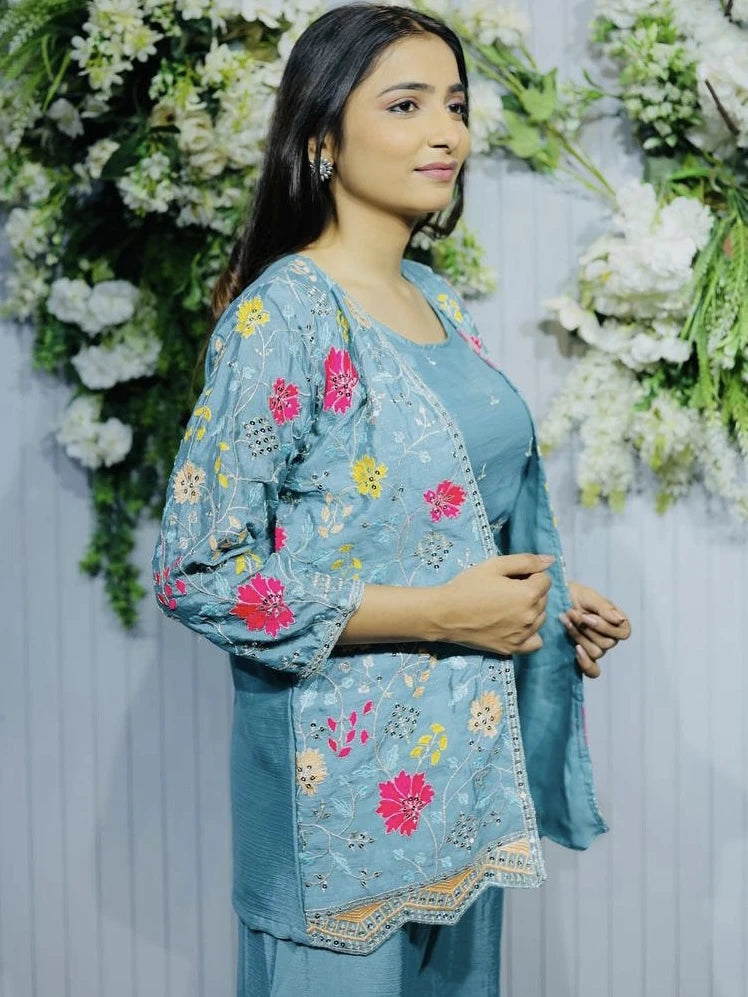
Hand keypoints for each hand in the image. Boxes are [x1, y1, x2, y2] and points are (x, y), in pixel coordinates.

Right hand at [436, 553, 555, 655]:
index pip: (545, 580)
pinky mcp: (513, 648)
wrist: (445, 614)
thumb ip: (526, 561)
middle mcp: (530, 617)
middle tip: (506, 589)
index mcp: (528, 594)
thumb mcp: (495, 565)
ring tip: (507, 606)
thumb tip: (550, 560)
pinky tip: (517, 625)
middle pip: (544, 599)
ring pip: (540, 618)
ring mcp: (523, 635)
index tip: (511, 577)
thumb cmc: (468, 586)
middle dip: (530, 591)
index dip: (529, 575)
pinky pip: (536, 642)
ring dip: (531, 610)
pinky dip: (531, 633)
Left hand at [560, 580, 631, 677]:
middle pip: (606, 643)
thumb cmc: (575, 595)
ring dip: (579, 636)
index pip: (623, 633)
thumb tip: (620, 620)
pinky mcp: (583, 656)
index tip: (588, 616)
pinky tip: (576, 650)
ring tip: (565, 621)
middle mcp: (609, 637)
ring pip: (596, 652)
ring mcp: (596, 647)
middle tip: (571, 613)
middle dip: (586, 628)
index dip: (605, 627)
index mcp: (616, 622)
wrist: (555, 599)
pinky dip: (586, 663)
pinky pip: (593, 671)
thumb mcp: (589, 596)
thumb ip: (604, 608)